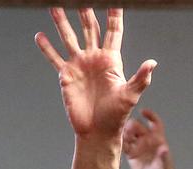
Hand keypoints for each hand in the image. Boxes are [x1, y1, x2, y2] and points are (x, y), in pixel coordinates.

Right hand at [35, 8, 155, 139]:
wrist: (98, 131)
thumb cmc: (116, 115)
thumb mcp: (130, 95)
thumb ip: (141, 78)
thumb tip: (153, 63)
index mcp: (112, 60)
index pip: (113, 32)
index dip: (113, 15)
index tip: (114, 1)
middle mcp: (94, 59)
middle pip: (89, 28)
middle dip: (85, 11)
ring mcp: (79, 65)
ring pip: (69, 37)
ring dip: (62, 22)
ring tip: (55, 6)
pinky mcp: (66, 75)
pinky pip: (54, 58)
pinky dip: (47, 47)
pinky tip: (40, 35)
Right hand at [123, 109, 174, 168]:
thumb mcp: (164, 166)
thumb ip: (163, 157)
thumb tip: (165, 148)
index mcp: (158, 140)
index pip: (155, 123)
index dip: (150, 115)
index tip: (143, 111)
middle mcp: (147, 140)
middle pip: (139, 127)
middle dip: (134, 126)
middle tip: (129, 129)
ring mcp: (138, 146)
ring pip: (130, 134)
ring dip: (126, 133)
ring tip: (124, 136)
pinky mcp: (130, 153)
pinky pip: (124, 144)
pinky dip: (121, 142)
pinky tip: (119, 141)